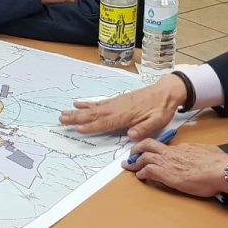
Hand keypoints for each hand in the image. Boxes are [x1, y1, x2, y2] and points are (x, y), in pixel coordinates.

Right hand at [59, 74, 186, 141]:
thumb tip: (131, 135)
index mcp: (125, 115)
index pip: (104, 123)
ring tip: (64, 113)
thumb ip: (144, 128)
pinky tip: (79, 104)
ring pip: (93, 109)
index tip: (76, 129)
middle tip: (61, 120)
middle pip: (93, 115)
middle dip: (76, 118)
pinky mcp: (116, 100)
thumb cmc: (161, 109)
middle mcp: (117, 108)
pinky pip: (99, 103)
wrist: (165, 92)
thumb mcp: (157, 122)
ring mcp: (115, 103)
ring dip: (78, 112)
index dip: (90, 127)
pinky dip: (87, 104)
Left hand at [124, 139, 227, 196]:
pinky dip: (142, 173)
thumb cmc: (219, 163)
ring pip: (144, 157)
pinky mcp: (166, 174)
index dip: (156, 150)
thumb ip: (200, 150)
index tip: (152, 153)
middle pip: (148, 145)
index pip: (164, 147)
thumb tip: (202, 152)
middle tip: (131, 154)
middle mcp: (172, 152)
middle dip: (137, 148)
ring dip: (135, 162)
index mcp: (182, 147)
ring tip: (129, 166)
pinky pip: (148, 171)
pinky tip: (140, 177)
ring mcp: (168, 162)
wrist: (221, 170)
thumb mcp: (208, 150)